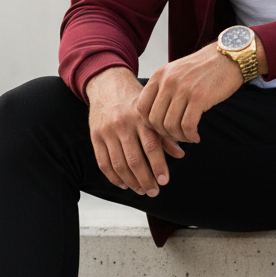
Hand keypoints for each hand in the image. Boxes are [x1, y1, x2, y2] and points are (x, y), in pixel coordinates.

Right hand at [86, 67, 183, 196]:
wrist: (107, 84)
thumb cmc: (133, 99)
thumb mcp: (152, 111)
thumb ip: (164, 133)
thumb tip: (180, 154)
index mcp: (141, 117)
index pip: (152, 147)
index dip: (159, 166)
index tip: (165, 181)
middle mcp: (123, 124)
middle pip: (135, 160)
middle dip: (146, 180)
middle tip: (154, 192)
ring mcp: (107, 131)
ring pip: (119, 164)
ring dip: (131, 182)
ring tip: (142, 190)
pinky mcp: (95, 136)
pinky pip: (103, 162)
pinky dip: (114, 177)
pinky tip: (124, 184)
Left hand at [135, 44, 243, 143]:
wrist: (228, 57)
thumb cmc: (203, 68)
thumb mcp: (176, 71)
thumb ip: (163, 88)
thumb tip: (154, 117)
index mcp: (159, 74)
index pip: (141, 106)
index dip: (148, 123)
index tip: (161, 128)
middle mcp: (168, 81)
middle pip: (154, 119)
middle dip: (164, 134)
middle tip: (176, 136)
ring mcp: (183, 88)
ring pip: (170, 125)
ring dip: (179, 137)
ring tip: (187, 137)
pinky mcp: (199, 97)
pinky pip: (187, 125)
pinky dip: (190, 136)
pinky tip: (196, 137)